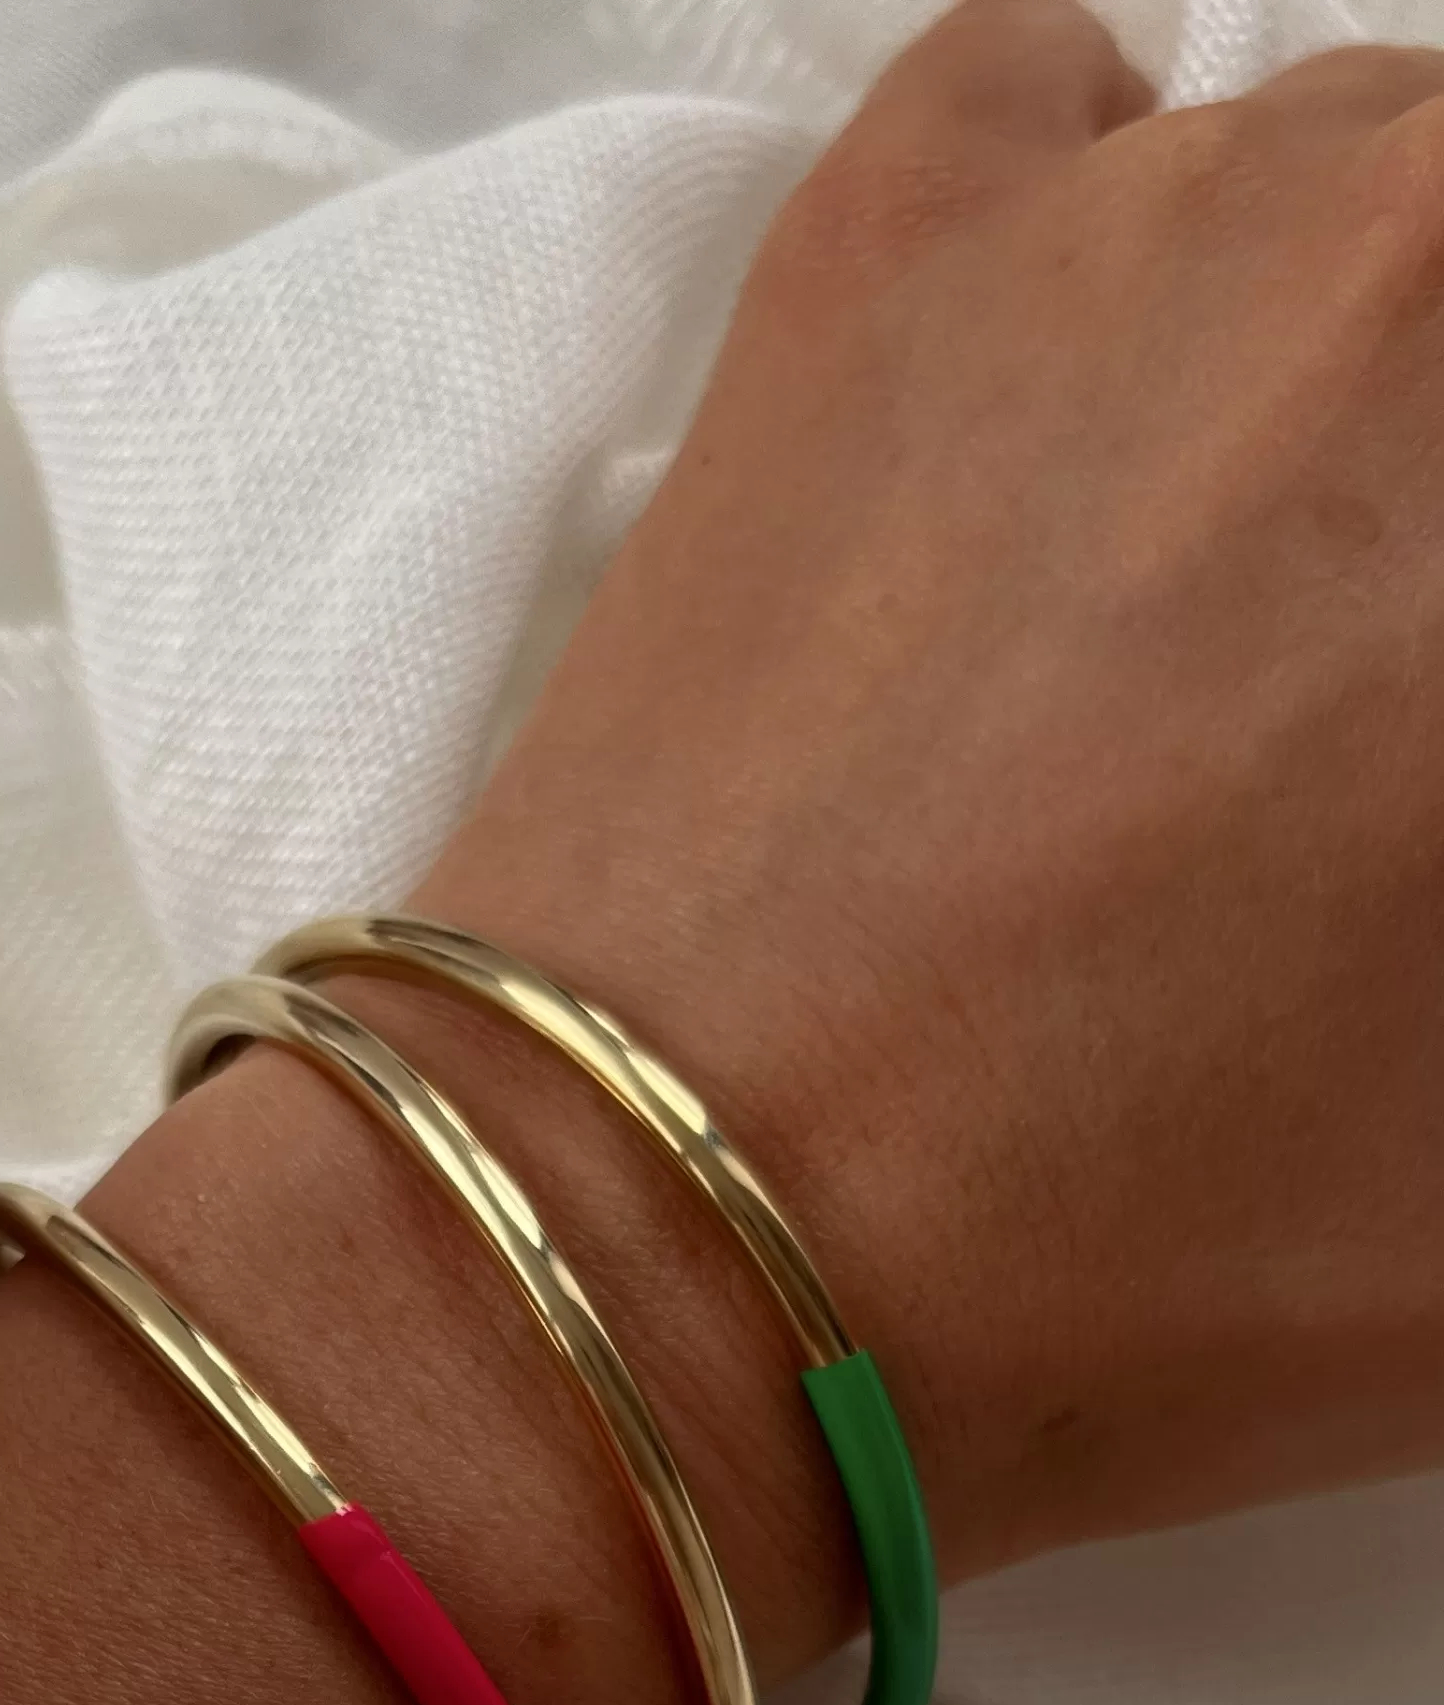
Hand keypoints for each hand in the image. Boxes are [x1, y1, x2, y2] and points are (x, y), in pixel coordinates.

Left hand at [426, 0, 1443, 1578]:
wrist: (674, 1226)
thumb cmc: (1119, 1252)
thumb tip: (1410, 832)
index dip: (1442, 701)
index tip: (1403, 774)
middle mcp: (1422, 272)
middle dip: (1427, 524)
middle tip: (1351, 717)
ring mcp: (1158, 206)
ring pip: (1353, 187)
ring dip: (1345, 366)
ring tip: (1231, 607)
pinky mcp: (893, 233)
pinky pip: (1068, 93)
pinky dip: (1103, 205)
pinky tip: (1075, 404)